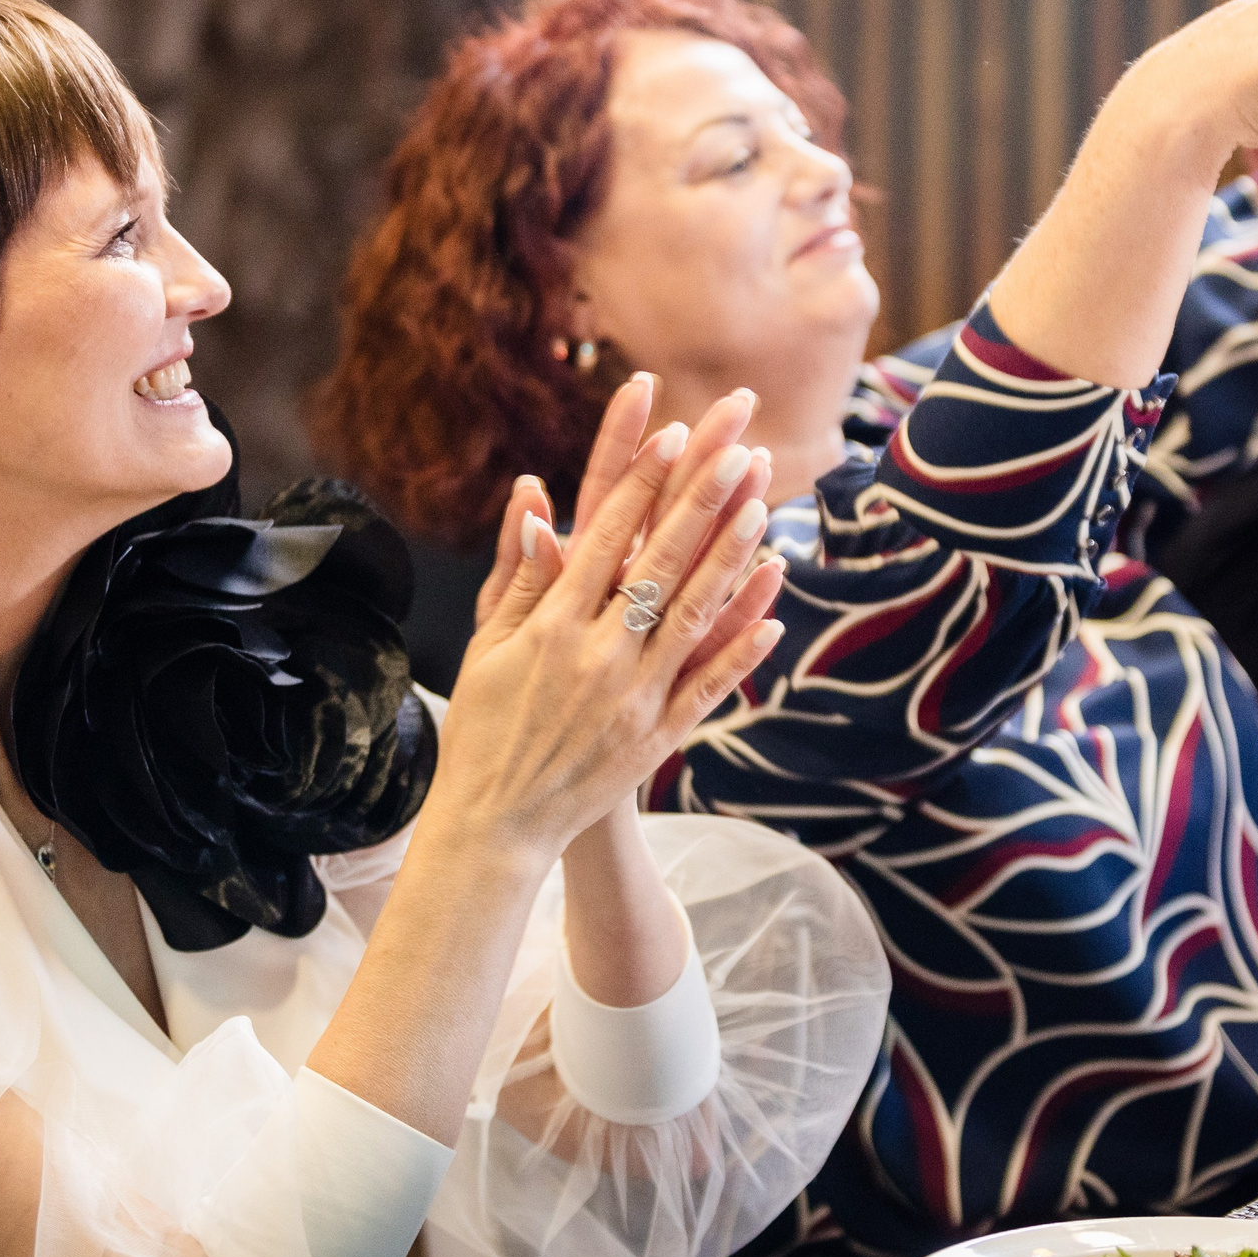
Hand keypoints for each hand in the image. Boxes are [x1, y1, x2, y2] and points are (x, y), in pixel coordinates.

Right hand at [433, 377, 784, 863]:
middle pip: (659, 562)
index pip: (605, 536)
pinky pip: (709, 685)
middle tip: (736, 447)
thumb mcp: (486, 644)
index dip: (642, 482)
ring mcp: (633, 697)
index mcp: (551, 625)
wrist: (497, 824)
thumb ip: (519, 573)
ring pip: (692, 615)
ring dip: (730, 559)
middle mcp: (597, 654)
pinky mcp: (658, 736)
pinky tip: (773, 610)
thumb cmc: (484, 726)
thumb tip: (535, 501)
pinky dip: (741, 647)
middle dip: (700, 500)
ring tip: (760, 508)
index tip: (672, 432)